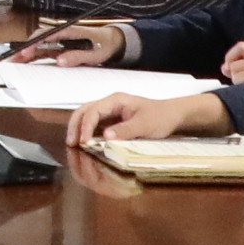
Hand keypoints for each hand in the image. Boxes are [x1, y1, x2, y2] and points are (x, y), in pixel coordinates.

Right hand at [15, 22, 127, 66]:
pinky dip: (34, 56)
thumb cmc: (103, 45)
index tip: (26, 52)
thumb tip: (60, 61)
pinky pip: (43, 51)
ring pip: (38, 46)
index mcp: (69, 31)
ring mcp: (59, 40)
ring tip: (14, 62)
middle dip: (24, 49)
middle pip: (38, 40)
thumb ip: (77, 57)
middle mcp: (61, 34)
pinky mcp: (59, 47)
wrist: (111, 42)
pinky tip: (25, 63)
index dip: (34, 43)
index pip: (47, 35)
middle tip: (13, 59)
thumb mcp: (94, 54)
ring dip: (26, 53)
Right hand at [65, 87, 221, 151]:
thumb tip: (105, 136)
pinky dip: (87, 133)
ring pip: (87, 117)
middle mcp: (109, 104)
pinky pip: (95, 125)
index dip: (86, 126)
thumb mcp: (145, 125)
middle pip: (84, 111)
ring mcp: (109, 112)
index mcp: (115, 100)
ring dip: (78, 129)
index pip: (93, 111)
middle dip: (75, 126)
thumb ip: (126, 130)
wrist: (172, 115)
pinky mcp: (112, 120)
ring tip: (73, 144)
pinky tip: (85, 144)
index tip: (84, 142)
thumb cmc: (160, 117)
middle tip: (71, 143)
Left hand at [217, 40, 243, 84]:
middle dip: (236, 75)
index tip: (227, 67)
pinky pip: (241, 86)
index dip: (230, 56)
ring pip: (236, 75)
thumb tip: (225, 67)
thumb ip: (243, 65)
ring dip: (240, 85)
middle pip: (235, 64)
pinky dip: (243, 92)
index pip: (241, 46)